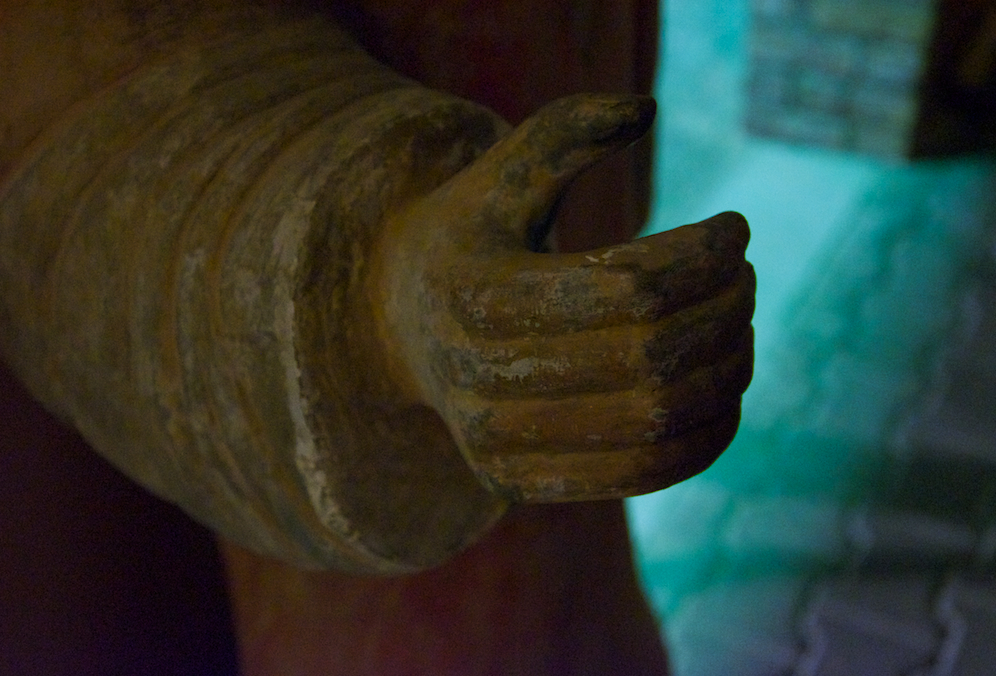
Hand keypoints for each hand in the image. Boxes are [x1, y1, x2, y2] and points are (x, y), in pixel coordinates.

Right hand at [374, 94, 754, 501]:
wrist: (403, 330)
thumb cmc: (470, 239)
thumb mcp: (500, 176)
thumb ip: (563, 131)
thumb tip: (646, 108)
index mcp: (473, 297)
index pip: (631, 292)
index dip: (704, 259)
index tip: (735, 228)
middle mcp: (476, 383)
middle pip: (652, 359)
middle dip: (725, 310)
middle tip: (745, 276)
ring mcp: (496, 446)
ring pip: (657, 422)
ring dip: (726, 370)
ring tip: (738, 324)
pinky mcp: (521, 484)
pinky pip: (643, 474)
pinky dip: (706, 435)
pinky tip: (724, 388)